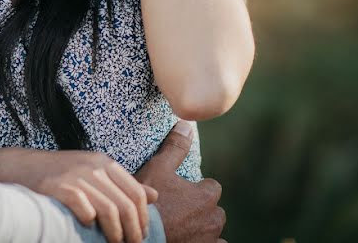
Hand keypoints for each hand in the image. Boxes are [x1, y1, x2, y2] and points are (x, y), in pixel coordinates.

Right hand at [0, 148, 158, 242]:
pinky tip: (88, 229)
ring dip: (115, 234)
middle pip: (127, 205)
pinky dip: (90, 224)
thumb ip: (121, 184)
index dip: (143, 218)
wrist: (18, 166)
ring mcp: (77, 176)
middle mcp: (94, 167)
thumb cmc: (57, 174)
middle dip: (133, 231)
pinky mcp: (60, 188)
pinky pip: (85, 210)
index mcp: (105, 163)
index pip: (137, 192)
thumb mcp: (92, 171)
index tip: (141, 235)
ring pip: (110, 211)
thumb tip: (154, 196)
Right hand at [136, 122, 226, 242]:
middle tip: (181, 209)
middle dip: (202, 209)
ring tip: (184, 225)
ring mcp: (209, 238)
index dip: (199, 188)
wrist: (142, 236)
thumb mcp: (159, 168)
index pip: (212, 187)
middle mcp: (213, 218)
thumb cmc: (150, 201)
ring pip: (214, 230)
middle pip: (214, 209)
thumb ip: (175, 147)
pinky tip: (190, 239)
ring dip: (204, 227)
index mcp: (205, 196)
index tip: (184, 191)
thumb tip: (186, 125)